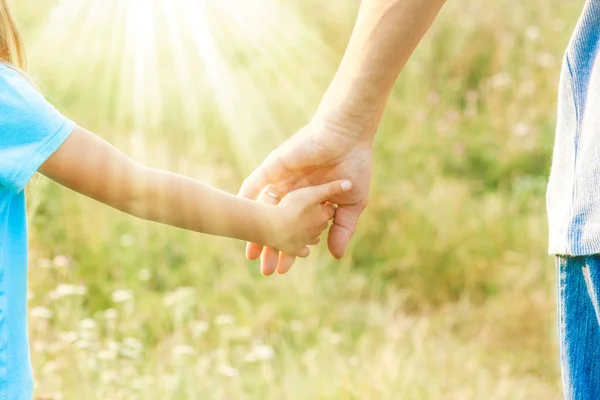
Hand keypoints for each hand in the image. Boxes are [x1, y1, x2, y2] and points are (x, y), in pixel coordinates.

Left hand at [238, 116, 373, 274]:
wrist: (348, 139)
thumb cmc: (353, 168)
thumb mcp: (350, 205)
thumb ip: (341, 229)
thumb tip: (336, 256)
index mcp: (309, 203)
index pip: (294, 231)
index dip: (288, 251)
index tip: (282, 270)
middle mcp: (292, 193)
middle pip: (276, 224)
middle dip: (270, 247)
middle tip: (264, 269)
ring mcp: (281, 180)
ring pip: (263, 208)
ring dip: (256, 228)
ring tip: (252, 253)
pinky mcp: (274, 166)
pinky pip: (255, 183)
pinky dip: (246, 197)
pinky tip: (240, 214)